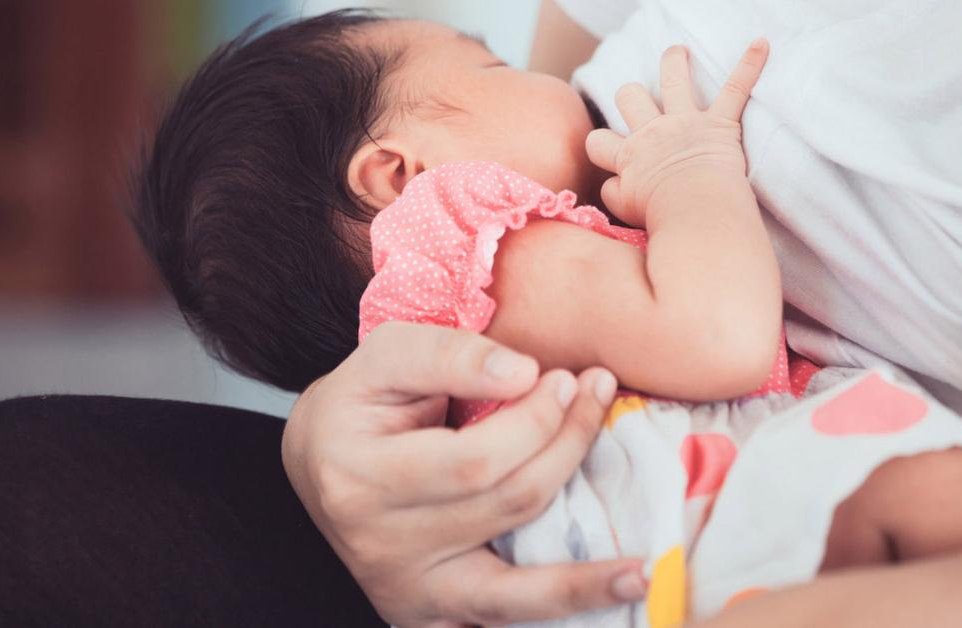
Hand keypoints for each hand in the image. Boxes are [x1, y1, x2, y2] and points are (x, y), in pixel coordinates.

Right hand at [281, 322, 646, 626]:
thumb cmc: (359, 402)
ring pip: (511, 591)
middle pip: (504, 507)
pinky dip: (559, 610)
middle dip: (566, 448)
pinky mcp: (429, 614)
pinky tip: (614, 598)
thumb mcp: (386, 356)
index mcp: (360, 479)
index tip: (568, 378)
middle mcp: (380, 547)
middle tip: (596, 398)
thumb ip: (451, 355)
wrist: (320, 463)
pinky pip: (502, 619)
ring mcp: (406, 591)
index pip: (472, 461)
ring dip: (584, 578)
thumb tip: (525, 374)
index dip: (534, 421)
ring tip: (641, 568)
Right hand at [585, 39, 768, 226]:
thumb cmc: (663, 217)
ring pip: (673, 79)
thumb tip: (613, 184)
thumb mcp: (624, 209)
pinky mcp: (720, 124)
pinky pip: (735, 89)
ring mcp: (686, 123)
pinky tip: (760, 45)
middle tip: (637, 99)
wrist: (696, 212)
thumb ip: (614, 192)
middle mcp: (653, 132)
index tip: (608, 153)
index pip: (598, 141)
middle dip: (631, 95)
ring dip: (674, 63)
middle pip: (630, 97)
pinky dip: (749, 66)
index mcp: (629, 156)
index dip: (601, 145)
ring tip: (676, 53)